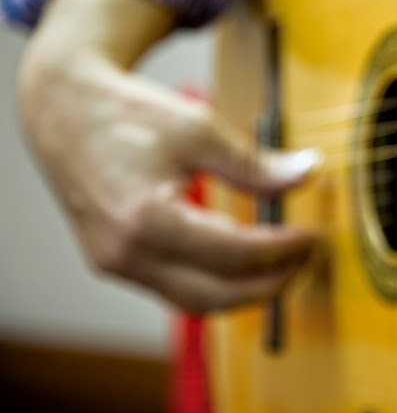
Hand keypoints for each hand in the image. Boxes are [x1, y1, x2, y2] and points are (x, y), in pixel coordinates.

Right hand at [17, 0, 317, 312]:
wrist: (66, 111)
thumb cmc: (128, 114)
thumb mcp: (199, 129)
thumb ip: (255, 163)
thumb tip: (309, 173)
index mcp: (146, 219)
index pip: (234, 255)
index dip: (283, 250)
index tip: (314, 235)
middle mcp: (125, 254)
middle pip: (216, 296)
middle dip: (271, 284)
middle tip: (307, 259)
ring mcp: (115, 264)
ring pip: (195, 301)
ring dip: (245, 291)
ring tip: (284, 263)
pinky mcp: (114, 263)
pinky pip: (174, 289)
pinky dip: (215, 281)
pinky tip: (245, 260)